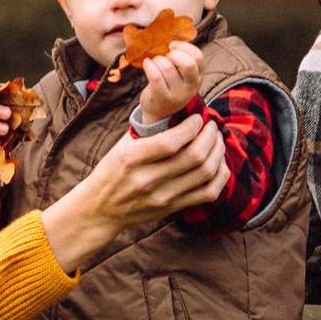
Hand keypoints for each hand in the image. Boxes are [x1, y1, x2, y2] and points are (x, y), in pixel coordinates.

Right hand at [37, 110, 228, 270]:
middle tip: (211, 126)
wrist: (101, 209)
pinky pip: (208, 193)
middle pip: (194, 156)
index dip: (191, 127)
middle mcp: (148, 180)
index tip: (197, 118)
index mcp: (132, 159)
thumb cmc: (111, 171)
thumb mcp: (121, 147)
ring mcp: (163, 197)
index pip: (171, 142)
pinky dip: (219, 176)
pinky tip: (218, 163)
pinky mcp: (172, 208)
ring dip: (217, 152)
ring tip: (216, 140)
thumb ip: (147, 131)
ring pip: (205, 173)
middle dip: (210, 136)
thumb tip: (177, 110)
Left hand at [135, 41, 203, 126]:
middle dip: (173, 54)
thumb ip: (181, 58)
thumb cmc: (170, 86)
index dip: (185, 47)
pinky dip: (149, 66)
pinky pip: (155, 76)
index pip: (198, 57)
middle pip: (188, 64)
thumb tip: (169, 32)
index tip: (172, 45)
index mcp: (198, 76)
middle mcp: (191, 86)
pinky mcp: (162, 98)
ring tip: (154, 62)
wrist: (160, 112)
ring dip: (157, 60)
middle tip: (165, 56)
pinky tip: (147, 64)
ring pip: (167, 67)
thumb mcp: (181, 74)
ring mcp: (178, 94)